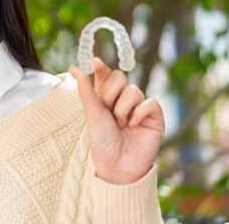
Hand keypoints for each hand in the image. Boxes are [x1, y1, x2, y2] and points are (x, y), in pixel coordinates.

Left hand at [69, 58, 164, 184]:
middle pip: (120, 77)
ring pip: (133, 90)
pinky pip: (149, 102)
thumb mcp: (92, 114)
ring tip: (121, 124)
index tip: (94, 62)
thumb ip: (86, 90)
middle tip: (108, 112)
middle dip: (111, 94)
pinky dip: (139, 113)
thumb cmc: (102, 142)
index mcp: (106, 97)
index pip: (105, 75)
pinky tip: (134, 126)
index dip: (101, 68)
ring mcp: (139, 107)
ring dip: (122, 109)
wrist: (117, 165)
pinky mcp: (154, 116)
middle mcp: (123, 99)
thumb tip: (74, 68)